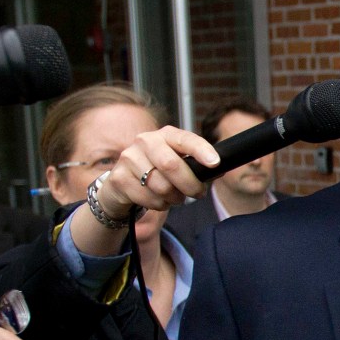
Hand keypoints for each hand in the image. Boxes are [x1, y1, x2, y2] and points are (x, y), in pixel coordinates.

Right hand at [96, 125, 217, 216]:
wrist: (122, 184)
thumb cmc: (158, 172)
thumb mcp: (178, 163)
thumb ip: (198, 165)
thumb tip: (221, 169)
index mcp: (165, 134)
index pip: (185, 139)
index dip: (201, 150)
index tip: (215, 163)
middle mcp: (145, 141)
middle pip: (171, 165)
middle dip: (190, 184)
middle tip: (197, 193)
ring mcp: (129, 158)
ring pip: (161, 186)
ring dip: (174, 198)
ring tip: (174, 196)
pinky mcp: (118, 178)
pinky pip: (148, 198)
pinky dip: (159, 205)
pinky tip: (157, 199)